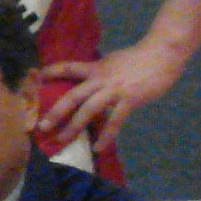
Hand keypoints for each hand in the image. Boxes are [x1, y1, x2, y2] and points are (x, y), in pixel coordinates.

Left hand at [36, 42, 181, 154]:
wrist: (163, 53)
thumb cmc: (140, 58)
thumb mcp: (114, 62)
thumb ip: (101, 72)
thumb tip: (91, 81)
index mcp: (96, 68)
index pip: (69, 67)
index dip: (52, 72)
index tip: (36, 78)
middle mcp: (100, 79)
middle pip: (73, 95)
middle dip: (56, 111)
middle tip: (42, 126)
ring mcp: (114, 90)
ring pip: (89, 109)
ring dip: (74, 126)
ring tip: (62, 139)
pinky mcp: (129, 99)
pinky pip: (114, 120)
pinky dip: (106, 135)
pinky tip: (99, 147)